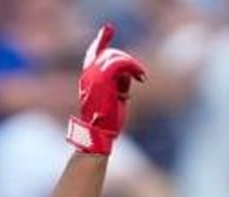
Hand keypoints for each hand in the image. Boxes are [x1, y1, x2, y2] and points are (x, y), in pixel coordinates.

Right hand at [67, 24, 147, 154]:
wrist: (99, 134)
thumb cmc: (107, 121)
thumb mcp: (113, 98)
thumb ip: (118, 83)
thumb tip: (128, 75)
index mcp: (87, 78)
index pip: (93, 54)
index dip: (100, 41)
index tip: (108, 29)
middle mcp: (88, 74)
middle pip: (110, 54)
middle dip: (127, 62)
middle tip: (139, 75)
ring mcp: (94, 75)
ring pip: (116, 57)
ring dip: (132, 66)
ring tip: (141, 77)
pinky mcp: (103, 78)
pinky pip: (121, 63)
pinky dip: (134, 68)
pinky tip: (141, 78)